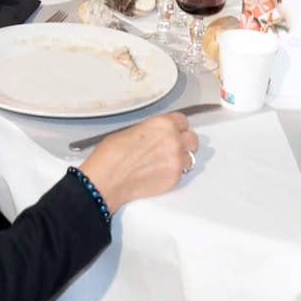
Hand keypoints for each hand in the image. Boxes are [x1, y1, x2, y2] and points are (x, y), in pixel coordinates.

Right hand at [79, 113, 198, 212]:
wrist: (108, 179)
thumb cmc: (112, 154)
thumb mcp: (133, 130)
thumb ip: (152, 130)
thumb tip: (157, 135)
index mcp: (163, 124)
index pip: (183, 121)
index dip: (177, 127)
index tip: (174, 131)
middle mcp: (174, 140)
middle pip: (192, 138)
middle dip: (184, 142)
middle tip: (173, 146)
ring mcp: (176, 160)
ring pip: (190, 157)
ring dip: (181, 158)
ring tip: (166, 162)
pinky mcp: (174, 178)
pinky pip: (182, 172)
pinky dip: (174, 172)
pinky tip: (160, 172)